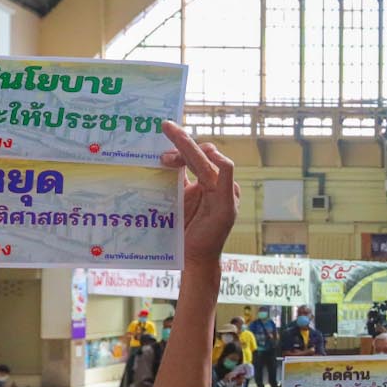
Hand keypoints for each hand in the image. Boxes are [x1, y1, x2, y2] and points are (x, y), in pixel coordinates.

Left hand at [159, 122, 237, 266]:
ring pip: (210, 159)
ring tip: (172, 144)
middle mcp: (217, 183)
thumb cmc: (183, 232)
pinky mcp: (227, 202)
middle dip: (182, 140)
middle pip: (201, 154)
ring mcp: (224, 191)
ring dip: (191, 148)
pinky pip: (226, 173)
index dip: (180, 145)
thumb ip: (174, 180)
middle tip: (165, 126)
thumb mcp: (174, 199)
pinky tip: (208, 154)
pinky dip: (218, 161)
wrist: (192, 259)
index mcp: (206, 181)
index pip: (195, 155)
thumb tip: (159, 160)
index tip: (161, 144)